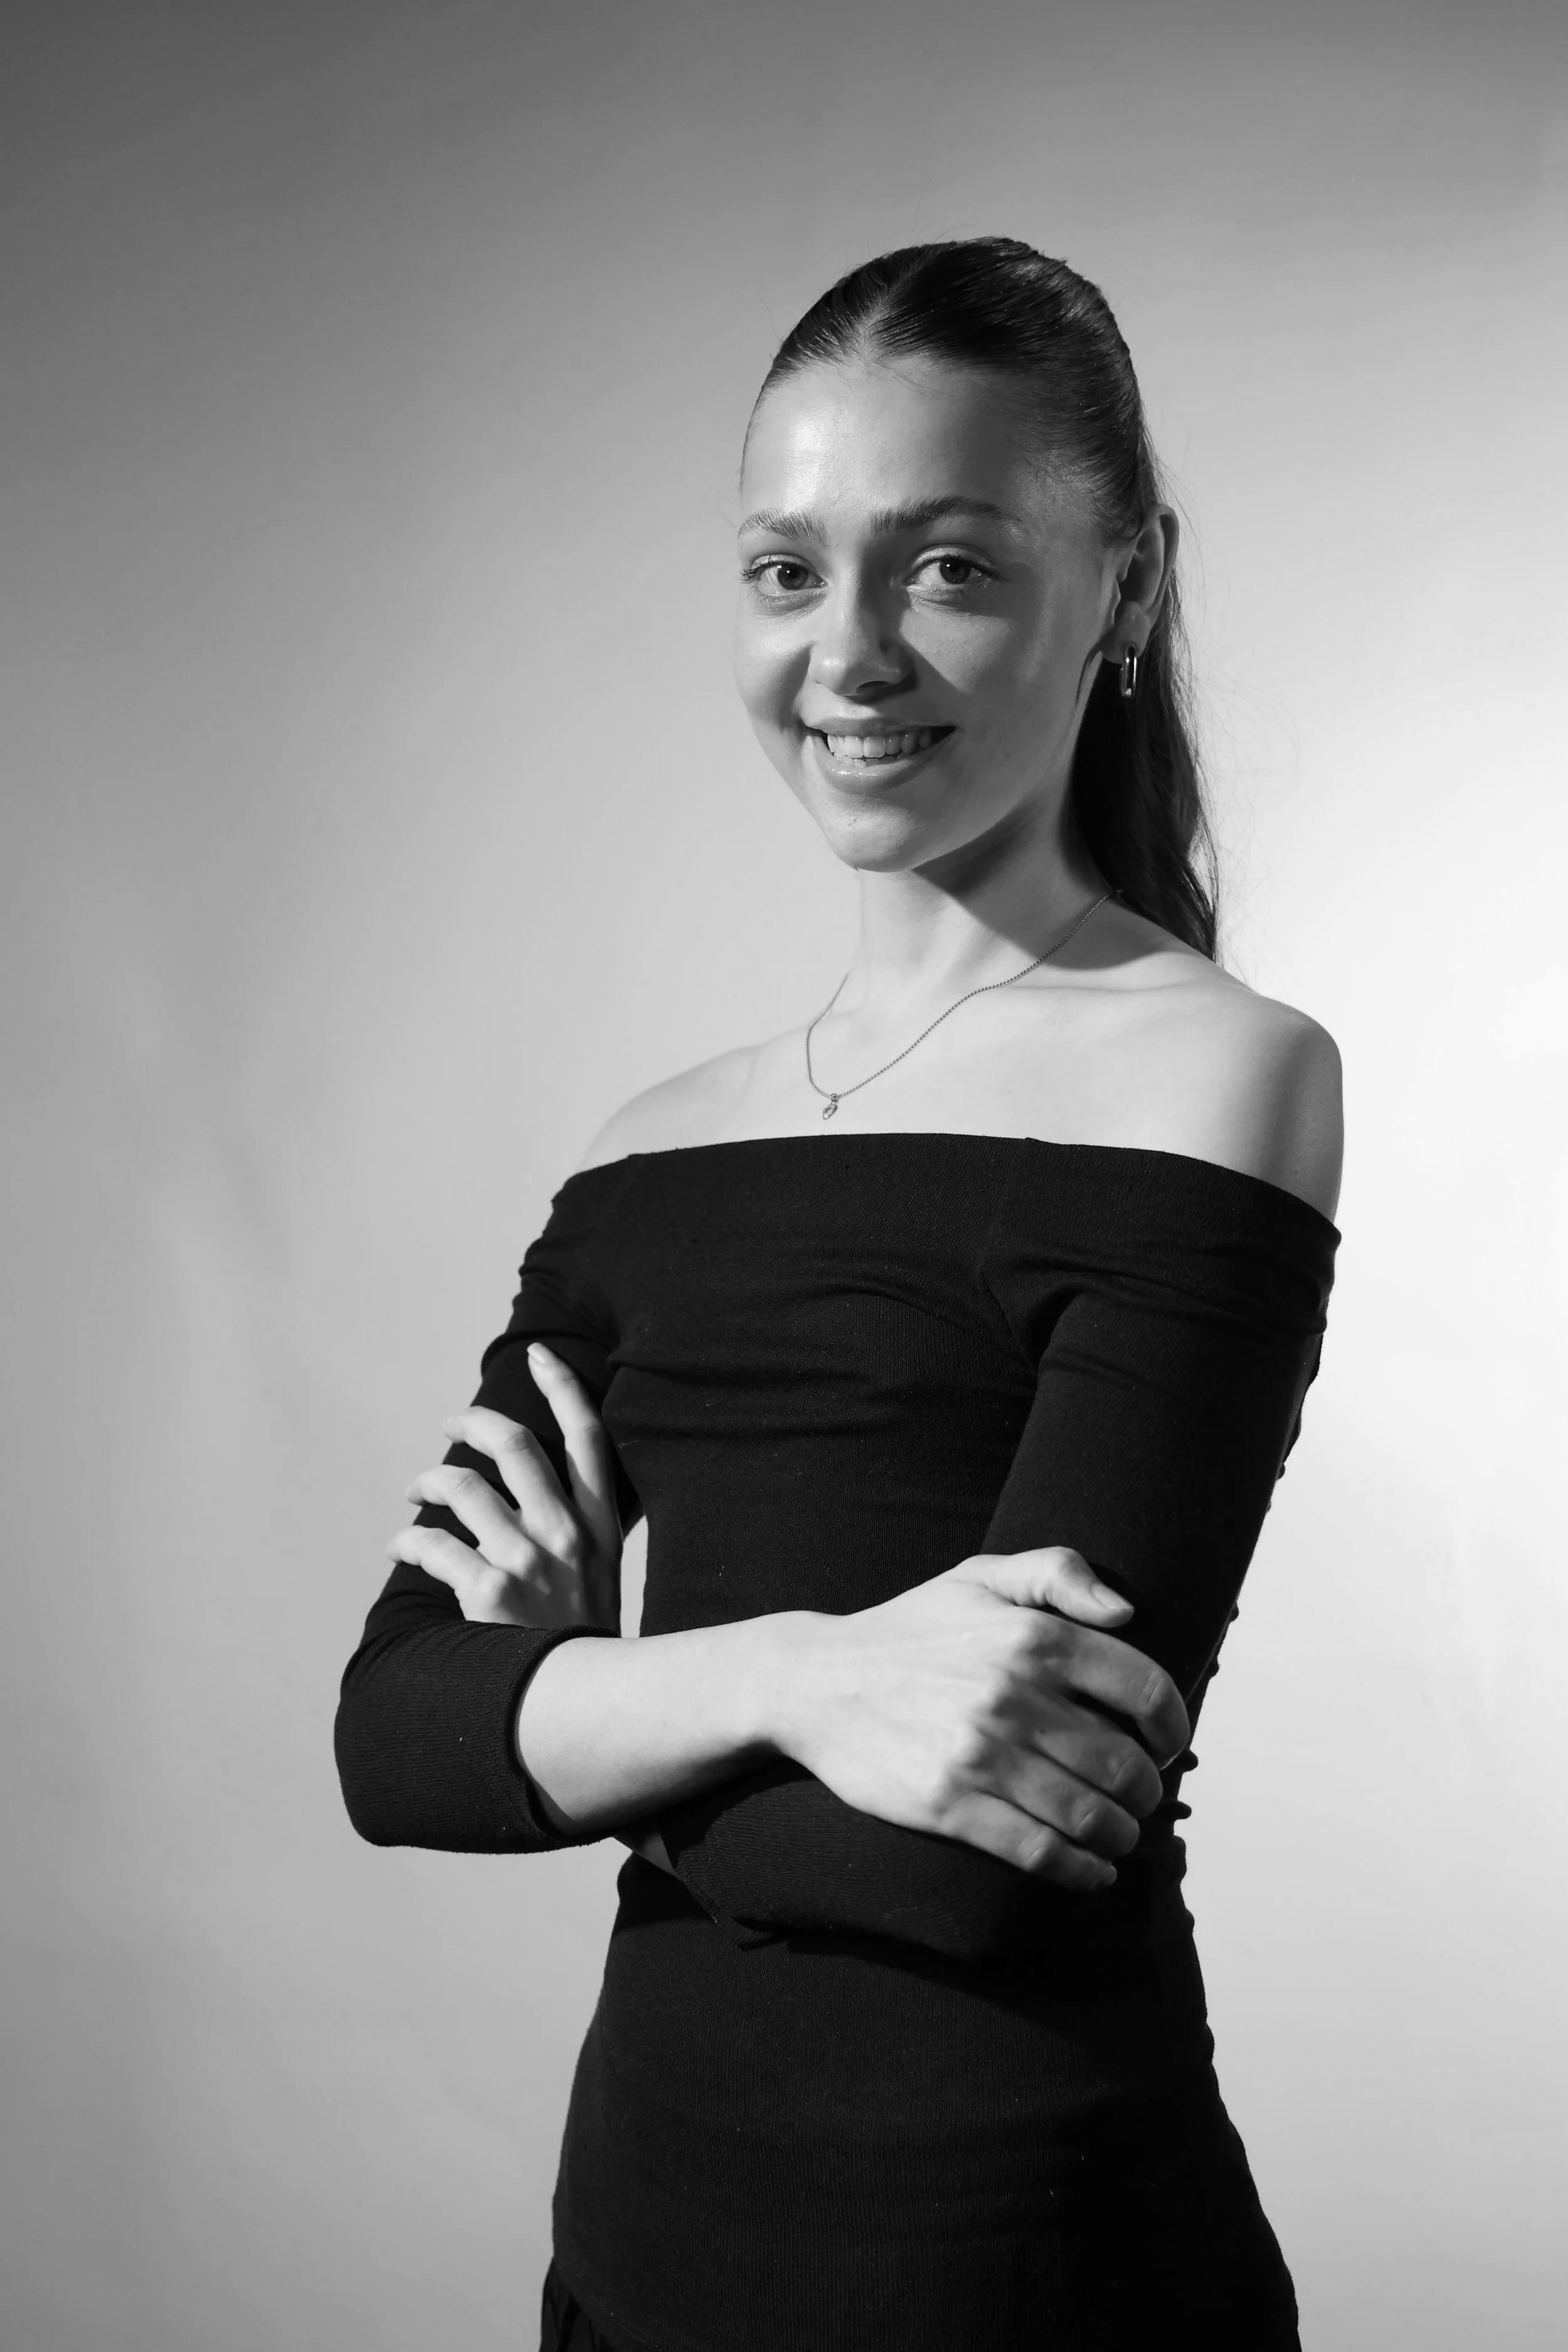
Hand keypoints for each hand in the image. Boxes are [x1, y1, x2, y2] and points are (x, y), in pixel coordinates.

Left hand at [386, 1346, 620, 1630]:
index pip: (588, 1436)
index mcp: (597, 1524)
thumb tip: (540, 1496)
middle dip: (473, 1422)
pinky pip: (430, 1543)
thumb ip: (579, 1532)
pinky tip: (400, 1548)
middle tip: (451, 1423)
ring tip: (413, 1494)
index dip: (562, 1387)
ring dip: (426, 1482)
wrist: (583, 1707)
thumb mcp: (605, 1576)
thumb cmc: (585, 1642)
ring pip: (460, 1486)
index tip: (539, 1354)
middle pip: (514, 1444)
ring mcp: (525, 1558)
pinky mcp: (487, 1589)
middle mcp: (564, 1532)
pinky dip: (406, 1540)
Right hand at [773, 1548, 1188, 1890]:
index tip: (1168, 1744)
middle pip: (1124, 1764)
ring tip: (1118, 1834)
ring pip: (1090, 1815)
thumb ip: (1058, 1571)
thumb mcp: (978, 1577)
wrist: (814, 1682)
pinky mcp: (948, 1805)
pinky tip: (1093, 1871)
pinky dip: (1081, 1870)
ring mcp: (979, 1754)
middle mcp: (1012, 1695)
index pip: (1145, 1689)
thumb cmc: (910, 1630)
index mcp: (1031, 1636)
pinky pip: (1039, 1851)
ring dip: (1120, 1835)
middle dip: (1147, 1791)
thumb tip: (1128, 1611)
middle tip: (1140, 1796)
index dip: (1173, 1726)